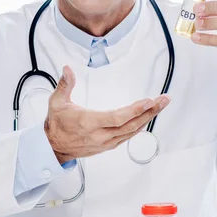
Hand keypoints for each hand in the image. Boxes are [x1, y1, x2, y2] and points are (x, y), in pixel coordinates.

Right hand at [44, 66, 170, 163]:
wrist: (53, 147)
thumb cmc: (56, 125)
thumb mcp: (57, 102)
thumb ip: (65, 85)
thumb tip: (67, 69)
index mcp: (88, 123)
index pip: (117, 118)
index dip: (135, 110)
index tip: (149, 101)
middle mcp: (99, 135)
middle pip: (131, 125)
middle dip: (150, 112)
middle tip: (164, 100)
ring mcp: (105, 142)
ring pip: (132, 131)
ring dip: (148, 118)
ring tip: (160, 106)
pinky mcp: (107, 146)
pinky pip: (127, 136)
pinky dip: (139, 127)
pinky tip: (147, 119)